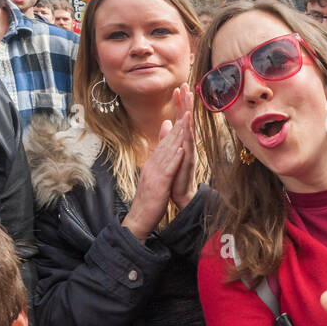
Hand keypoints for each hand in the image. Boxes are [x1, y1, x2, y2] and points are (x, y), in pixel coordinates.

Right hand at [122, 106, 190, 240]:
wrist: (140, 218)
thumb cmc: (149, 198)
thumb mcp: (154, 177)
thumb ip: (158, 163)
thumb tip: (161, 162)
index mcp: (152, 163)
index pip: (165, 142)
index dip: (175, 127)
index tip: (184, 112)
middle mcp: (152, 165)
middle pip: (166, 142)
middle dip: (177, 124)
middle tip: (186, 108)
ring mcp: (154, 174)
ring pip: (168, 152)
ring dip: (177, 137)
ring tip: (186, 122)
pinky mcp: (159, 184)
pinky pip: (168, 169)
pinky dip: (175, 158)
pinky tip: (181, 149)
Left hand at [169, 84, 198, 209]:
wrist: (181, 194)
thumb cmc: (176, 175)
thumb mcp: (170, 152)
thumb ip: (168, 137)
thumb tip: (167, 122)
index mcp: (182, 140)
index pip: (180, 118)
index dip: (179, 103)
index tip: (178, 87)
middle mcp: (188, 142)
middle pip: (187, 118)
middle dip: (185, 101)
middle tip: (185, 84)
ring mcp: (190, 149)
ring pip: (190, 126)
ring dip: (188, 110)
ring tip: (188, 96)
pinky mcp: (189, 157)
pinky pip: (189, 141)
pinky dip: (188, 129)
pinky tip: (188, 119)